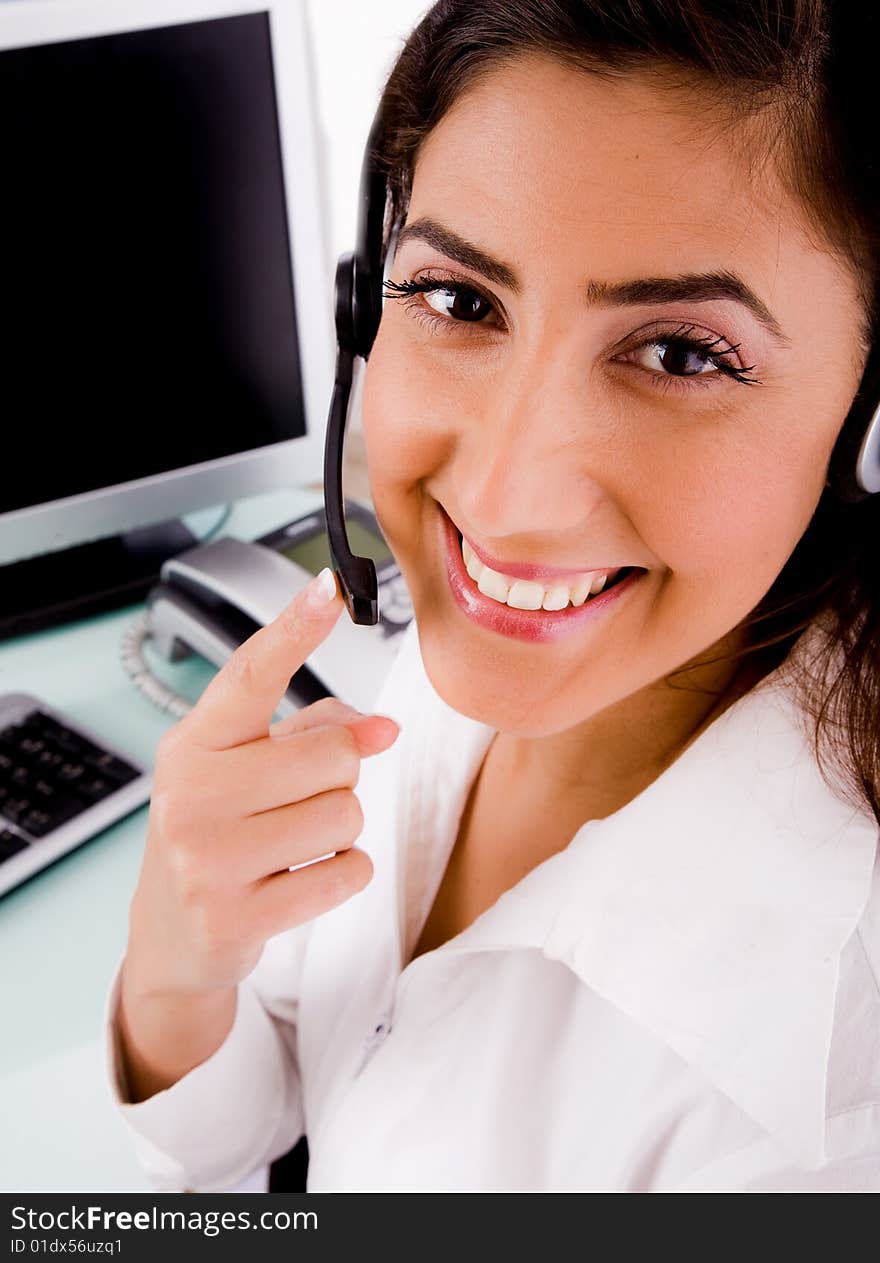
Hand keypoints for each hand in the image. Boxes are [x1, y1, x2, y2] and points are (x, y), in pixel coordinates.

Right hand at [124, 567, 398, 1000]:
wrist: (174, 937)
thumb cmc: (218, 835)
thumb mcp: (247, 773)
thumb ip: (314, 734)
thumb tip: (383, 726)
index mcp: (194, 744)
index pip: (250, 675)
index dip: (294, 629)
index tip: (328, 588)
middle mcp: (192, 794)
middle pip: (335, 756)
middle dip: (339, 778)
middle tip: (299, 803)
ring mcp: (208, 858)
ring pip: (347, 815)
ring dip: (341, 829)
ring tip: (294, 844)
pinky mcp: (236, 915)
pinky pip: (347, 872)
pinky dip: (344, 873)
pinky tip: (302, 878)